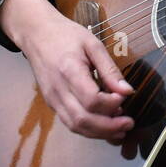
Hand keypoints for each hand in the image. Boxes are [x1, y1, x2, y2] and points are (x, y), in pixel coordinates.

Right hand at [0, 0, 134, 142]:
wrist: (36, 34)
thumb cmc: (65, 35)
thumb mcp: (93, 45)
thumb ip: (110, 69)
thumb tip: (127, 91)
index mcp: (69, 70)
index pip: (91, 100)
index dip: (111, 104)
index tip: (124, 98)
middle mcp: (58, 89)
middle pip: (83, 119)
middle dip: (108, 127)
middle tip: (129, 123)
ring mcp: (52, 98)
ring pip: (75, 126)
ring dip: (99, 132)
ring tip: (119, 129)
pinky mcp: (51, 103)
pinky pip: (69, 122)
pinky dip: (88, 128)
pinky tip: (103, 124)